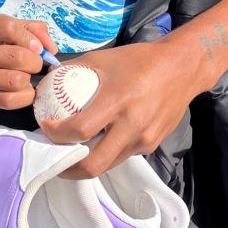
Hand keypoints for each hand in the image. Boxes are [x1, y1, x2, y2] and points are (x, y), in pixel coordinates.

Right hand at [0, 13, 55, 109]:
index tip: (36, 47)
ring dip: (28, 79)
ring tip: (24, 75)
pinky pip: (8, 100)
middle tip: (33, 63)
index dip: (29, 38)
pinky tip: (22, 90)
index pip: (7, 27)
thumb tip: (50, 47)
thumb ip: (21, 27)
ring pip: (14, 80)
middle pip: (14, 56)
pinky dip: (25, 96)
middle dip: (34, 61)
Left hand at [38, 40, 206, 178]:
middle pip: (94, 164)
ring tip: (72, 153)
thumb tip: (48, 80)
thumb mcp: (103, 58)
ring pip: (108, 164)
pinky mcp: (152, 145)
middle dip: (68, 169)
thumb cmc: (139, 60)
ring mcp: (144, 138)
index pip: (80, 130)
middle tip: (54, 159)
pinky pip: (123, 155)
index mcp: (117, 100)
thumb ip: (74, 69)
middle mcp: (132, 125)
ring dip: (87, 163)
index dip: (56, 134)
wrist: (182, 68)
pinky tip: (99, 142)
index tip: (45, 128)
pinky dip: (107, 153)